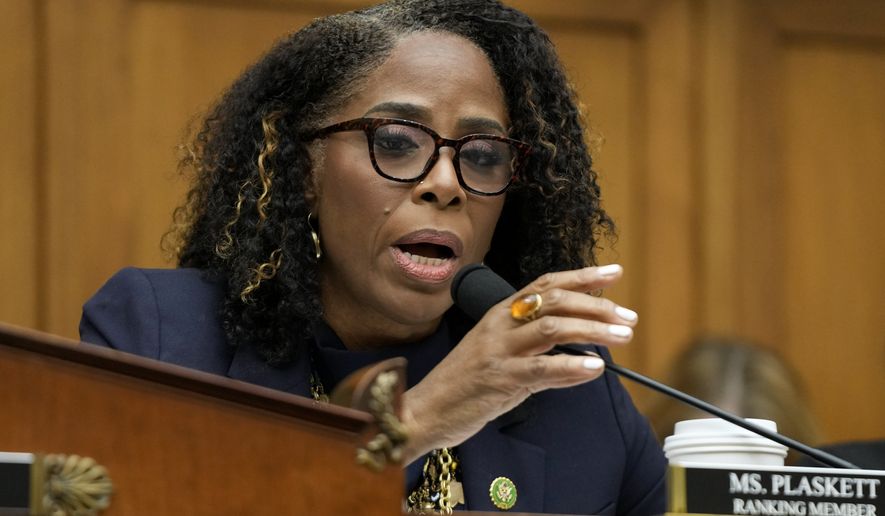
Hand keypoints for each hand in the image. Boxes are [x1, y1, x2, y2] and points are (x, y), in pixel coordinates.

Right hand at [399, 263, 638, 463]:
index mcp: (500, 313)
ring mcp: (498, 350)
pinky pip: (542, 369)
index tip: (615, 273)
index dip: (582, 276)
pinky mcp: (499, 378)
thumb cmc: (466, 383)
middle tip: (628, 318)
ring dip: (593, 330)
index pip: (546, 284)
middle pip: (554, 301)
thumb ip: (538, 348)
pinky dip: (572, 367)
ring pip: (552, 329)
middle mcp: (499, 325)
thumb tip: (584, 350)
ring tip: (622, 337)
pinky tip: (594, 367)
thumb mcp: (501, 355)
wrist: (426, 409)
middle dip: (597, 306)